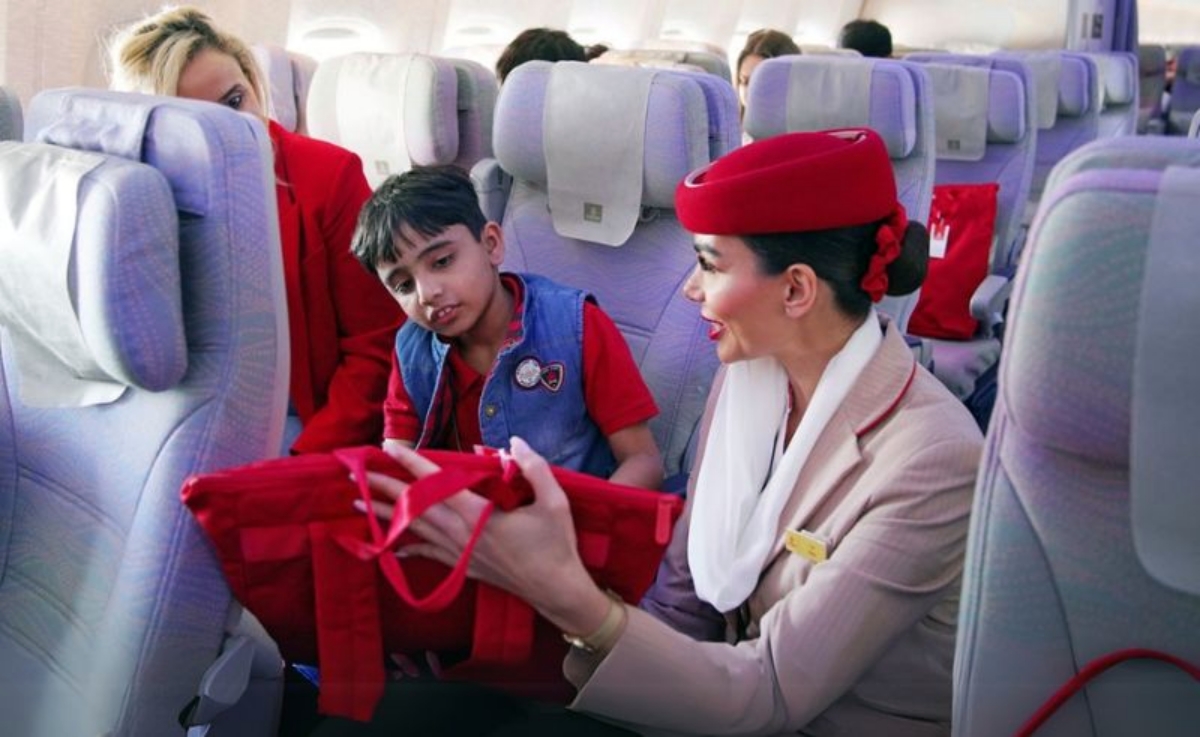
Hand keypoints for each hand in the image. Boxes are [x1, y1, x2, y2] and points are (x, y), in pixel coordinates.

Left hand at [359, 437, 596, 620]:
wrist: (555, 590)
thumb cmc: (555, 545)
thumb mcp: (554, 501)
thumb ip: (534, 468)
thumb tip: (514, 443)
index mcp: (478, 513)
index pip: (436, 482)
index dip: (411, 463)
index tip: (388, 448)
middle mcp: (460, 532)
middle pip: (413, 505)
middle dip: (383, 487)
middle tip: (354, 473)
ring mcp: (458, 552)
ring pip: (413, 529)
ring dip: (384, 514)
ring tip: (357, 503)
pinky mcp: (461, 566)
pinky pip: (427, 553)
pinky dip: (406, 547)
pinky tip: (389, 545)